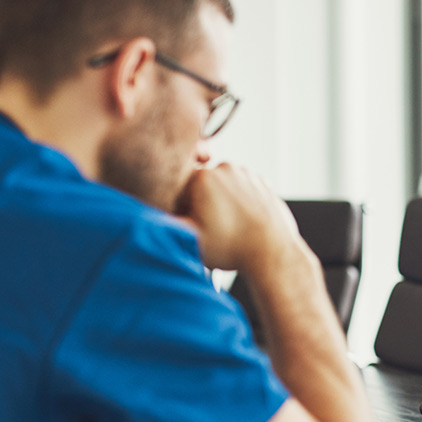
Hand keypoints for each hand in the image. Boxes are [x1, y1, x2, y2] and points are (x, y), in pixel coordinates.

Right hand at [174, 162, 299, 271]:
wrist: (273, 253)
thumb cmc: (232, 248)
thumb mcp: (189, 237)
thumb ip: (164, 222)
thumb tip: (149, 214)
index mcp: (203, 177)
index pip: (179, 188)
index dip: (182, 208)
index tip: (192, 223)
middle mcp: (225, 169)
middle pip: (201, 186)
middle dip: (201, 204)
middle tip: (213, 227)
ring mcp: (247, 174)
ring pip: (223, 187)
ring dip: (221, 202)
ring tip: (230, 225)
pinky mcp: (263, 183)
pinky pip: (243, 190)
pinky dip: (241, 202)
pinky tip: (243, 220)